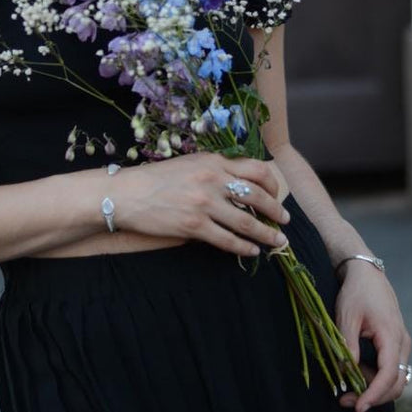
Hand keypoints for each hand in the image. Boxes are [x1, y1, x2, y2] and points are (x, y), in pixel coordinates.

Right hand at [117, 153, 290, 254]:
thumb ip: (216, 170)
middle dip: (276, 211)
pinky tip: (252, 251)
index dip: (272, 185)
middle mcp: (213, 180)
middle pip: (258, 196)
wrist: (127, 193)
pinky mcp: (194, 226)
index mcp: (213, 161)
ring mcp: (204, 204)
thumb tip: (242, 184)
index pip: (256, 169)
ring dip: (267, 234)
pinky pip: (227, 240)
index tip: (276, 195)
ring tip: (277, 242)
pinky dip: (244, 248)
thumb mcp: (190, 163)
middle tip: (285, 221)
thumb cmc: (157, 178)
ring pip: (247, 222)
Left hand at [335, 263, 411, 411]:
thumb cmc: (356, 292)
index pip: (389, 374)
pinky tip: (355, 372)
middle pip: (396, 383)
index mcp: (391, 335)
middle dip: (373, 397)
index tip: (358, 406)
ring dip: (373, 389)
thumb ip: (348, 344)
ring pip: (394, 379)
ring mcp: (401, 344)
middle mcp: (402, 343)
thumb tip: (347, 371)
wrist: (367, 275)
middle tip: (346, 401)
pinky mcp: (395, 345)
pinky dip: (374, 378)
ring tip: (346, 387)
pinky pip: (390, 369)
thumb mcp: (346, 316)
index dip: (374, 394)